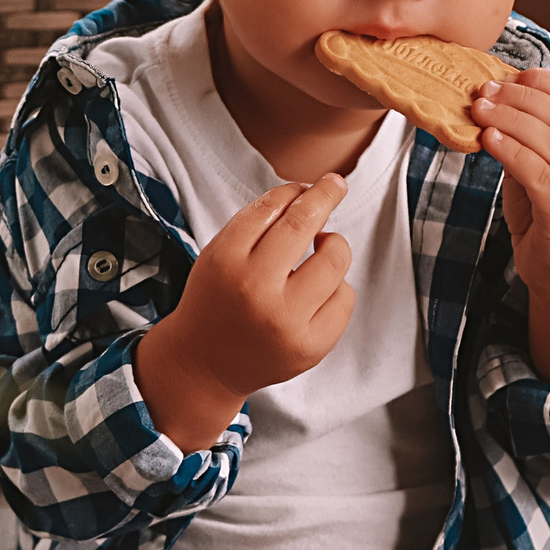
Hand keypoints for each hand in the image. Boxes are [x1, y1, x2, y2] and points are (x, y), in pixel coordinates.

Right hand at [136, 175, 354, 451]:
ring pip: (335, 260)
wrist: (204, 365)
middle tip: (335, 185)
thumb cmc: (216, 302)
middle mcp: (256, 290)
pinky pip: (345, 298)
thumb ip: (256, 225)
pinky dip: (337, 286)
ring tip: (320, 252)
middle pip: (304, 225)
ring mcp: (286, 322)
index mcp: (226, 261)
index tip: (312, 183)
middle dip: (325, 196)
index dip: (295, 191)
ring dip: (334, 246)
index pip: (270, 208)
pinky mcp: (310, 346)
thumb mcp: (218, 255)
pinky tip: (318, 291)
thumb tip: (308, 195)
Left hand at [470, 71, 549, 383]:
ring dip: (509, 120)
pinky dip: (512, 152)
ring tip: (480, 110)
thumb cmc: (549, 218)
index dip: (539, 84)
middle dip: (517, 99)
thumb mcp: (542, 169)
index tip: (506, 76)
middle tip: (483, 92)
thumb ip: (530, 138)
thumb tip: (497, 99)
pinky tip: (489, 140)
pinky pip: (539, 174)